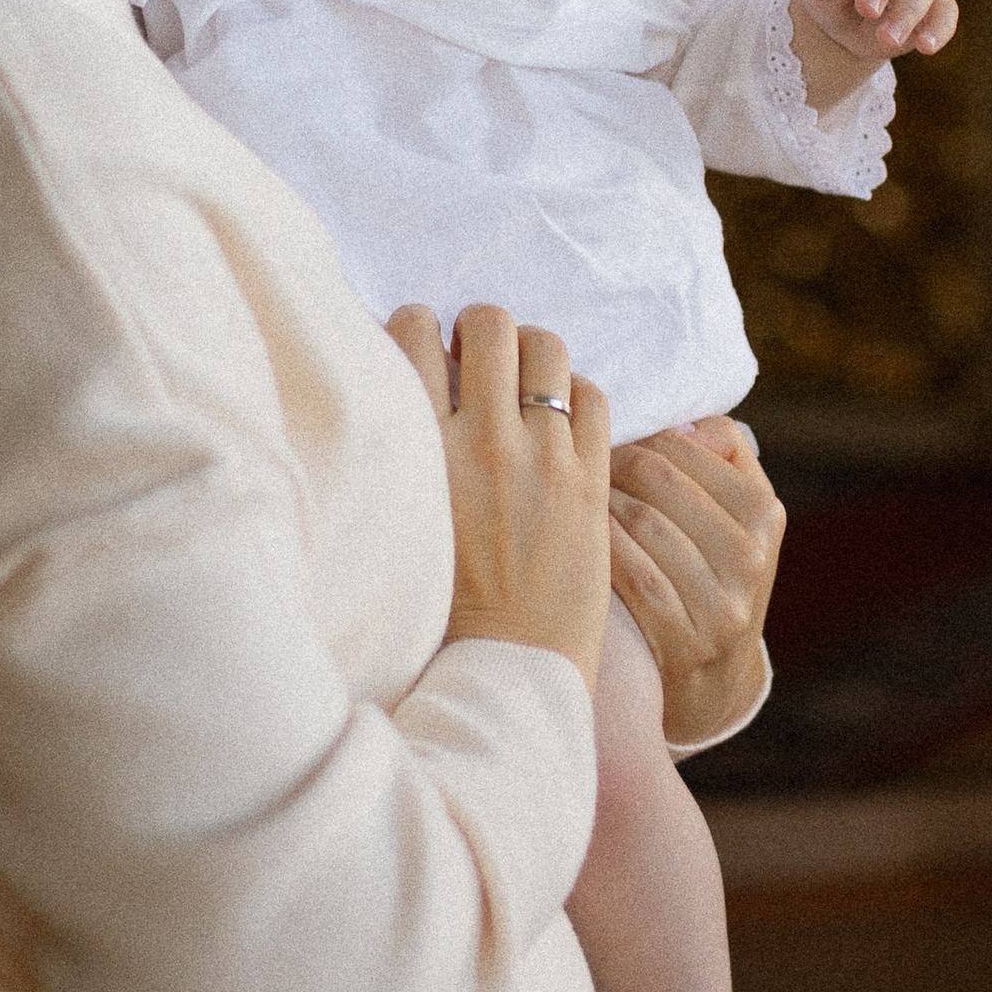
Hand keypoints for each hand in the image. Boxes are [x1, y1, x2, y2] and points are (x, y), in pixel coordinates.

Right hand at [388, 302, 611, 686]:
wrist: (507, 667)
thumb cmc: (438, 606)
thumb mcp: (399, 518)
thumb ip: (401, 453)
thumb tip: (406, 391)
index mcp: (422, 451)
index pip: (411, 333)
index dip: (417, 325)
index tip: (424, 344)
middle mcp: (483, 443)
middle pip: (488, 325)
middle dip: (481, 328)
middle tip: (479, 358)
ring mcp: (544, 458)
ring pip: (547, 348)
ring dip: (533, 353)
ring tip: (525, 382)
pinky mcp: (590, 481)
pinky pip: (593, 396)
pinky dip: (576, 394)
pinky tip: (562, 419)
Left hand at [608, 414, 784, 749]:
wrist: (714, 682)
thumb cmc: (712, 575)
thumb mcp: (738, 520)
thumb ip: (721, 456)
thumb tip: (682, 421)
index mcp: (765, 513)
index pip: (690, 447)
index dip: (641, 436)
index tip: (612, 437)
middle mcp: (751, 557)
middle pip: (662, 481)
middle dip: (613, 465)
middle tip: (579, 461)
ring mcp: (722, 603)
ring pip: (642, 523)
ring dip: (599, 503)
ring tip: (573, 496)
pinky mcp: (687, 641)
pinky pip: (631, 575)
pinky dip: (601, 549)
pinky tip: (578, 539)